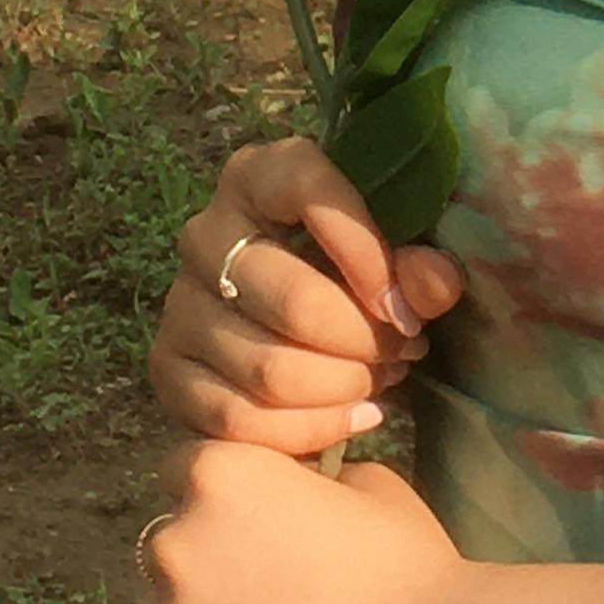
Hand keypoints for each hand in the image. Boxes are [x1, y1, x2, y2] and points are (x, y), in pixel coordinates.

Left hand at [64, 439, 466, 603]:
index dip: (229, 497)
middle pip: (163, 544)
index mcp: (216, 473)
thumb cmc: (413, 566)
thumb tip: (286, 495)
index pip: (185, 471)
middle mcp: (172, 541)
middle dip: (211, 563)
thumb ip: (302, 480)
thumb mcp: (366, 485)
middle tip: (275, 596)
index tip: (268, 526)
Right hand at [150, 135, 467, 455]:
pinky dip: (307, 430)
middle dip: (364, 340)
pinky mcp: (168, 367)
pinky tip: (355, 416)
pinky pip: (236, 418)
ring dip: (341, 388)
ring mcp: (180, 302)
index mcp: (259, 174)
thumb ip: (423, 267)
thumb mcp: (400, 255)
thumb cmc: (359, 269)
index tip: (407, 308)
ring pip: (269, 370)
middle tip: (405, 350)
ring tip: (382, 378)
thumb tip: (435, 284)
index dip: (366, 251)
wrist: (301, 319)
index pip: (307, 189)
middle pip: (294, 302)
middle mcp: (207, 231)